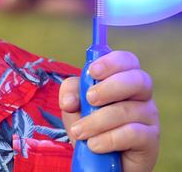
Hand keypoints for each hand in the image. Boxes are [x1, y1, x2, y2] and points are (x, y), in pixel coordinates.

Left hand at [60, 51, 159, 171]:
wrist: (101, 160)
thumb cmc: (90, 125)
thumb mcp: (74, 107)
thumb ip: (70, 94)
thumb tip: (70, 100)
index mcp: (123, 79)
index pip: (127, 60)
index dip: (111, 62)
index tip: (92, 71)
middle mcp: (141, 95)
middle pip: (137, 80)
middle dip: (110, 87)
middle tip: (89, 99)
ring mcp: (149, 116)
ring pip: (127, 110)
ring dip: (97, 121)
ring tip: (79, 132)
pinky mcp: (150, 139)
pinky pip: (132, 133)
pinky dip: (108, 139)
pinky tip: (94, 145)